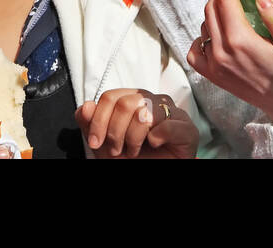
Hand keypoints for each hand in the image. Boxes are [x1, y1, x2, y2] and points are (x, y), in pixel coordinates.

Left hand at [75, 89, 198, 157]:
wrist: (156, 175)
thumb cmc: (134, 160)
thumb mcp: (104, 145)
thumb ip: (91, 124)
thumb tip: (85, 107)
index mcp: (134, 100)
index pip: (111, 96)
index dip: (99, 120)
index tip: (96, 142)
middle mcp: (153, 101)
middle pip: (126, 103)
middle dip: (115, 132)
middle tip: (117, 150)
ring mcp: (172, 112)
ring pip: (145, 112)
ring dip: (133, 138)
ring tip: (134, 151)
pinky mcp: (187, 128)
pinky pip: (169, 125)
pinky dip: (157, 137)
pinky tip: (155, 144)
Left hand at [186, 0, 272, 124]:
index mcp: (240, 40)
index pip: (225, 0)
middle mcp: (221, 52)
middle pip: (211, 9)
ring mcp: (214, 65)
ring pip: (204, 26)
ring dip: (214, 10)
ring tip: (231, 6)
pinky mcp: (212, 75)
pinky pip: (195, 50)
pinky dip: (201, 37)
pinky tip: (215, 33)